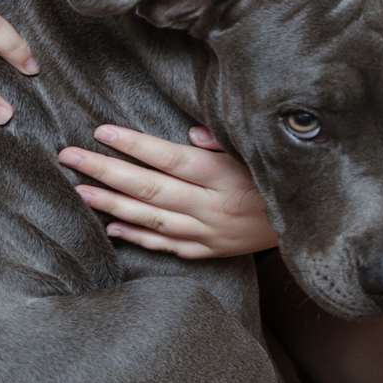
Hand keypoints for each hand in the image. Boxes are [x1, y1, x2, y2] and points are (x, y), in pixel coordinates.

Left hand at [59, 125, 277, 259]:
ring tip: (80, 191)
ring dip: (112, 204)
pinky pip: (167, 245)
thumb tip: (191, 134)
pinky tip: (111, 225)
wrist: (313, 225)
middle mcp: (212, 206)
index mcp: (224, 176)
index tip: (101, 131)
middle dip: (106, 171)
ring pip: (151, 219)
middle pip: (150, 188)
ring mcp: (209, 232)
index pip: (169, 158)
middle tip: (69, 157)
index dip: (133, 145)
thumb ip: (224, 143)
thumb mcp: (260, 154)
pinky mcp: (210, 250)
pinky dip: (137, 235)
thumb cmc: (284, 178)